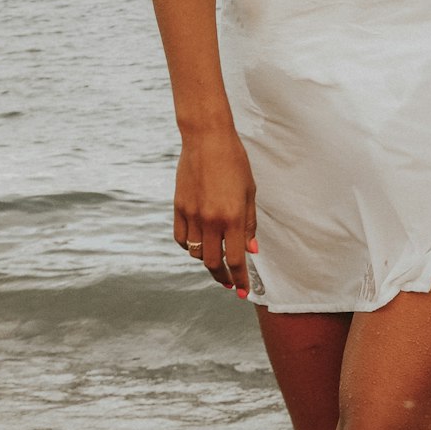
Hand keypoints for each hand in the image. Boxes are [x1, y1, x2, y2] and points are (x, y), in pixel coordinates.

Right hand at [173, 127, 257, 298]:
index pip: (237, 259)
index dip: (240, 279)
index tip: (242, 290)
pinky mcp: (178, 208)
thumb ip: (249, 223)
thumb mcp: (250, 191)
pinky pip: (182, 239)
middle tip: (229, 282)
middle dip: (223, 277)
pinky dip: (190, 248)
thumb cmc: (234, 161)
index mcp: (232, 216)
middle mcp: (210, 219)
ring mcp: (192, 214)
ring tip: (217, 262)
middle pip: (213, 263)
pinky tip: (199, 245)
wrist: (206, 138)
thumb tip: (252, 251)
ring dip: (207, 262)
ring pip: (196, 254)